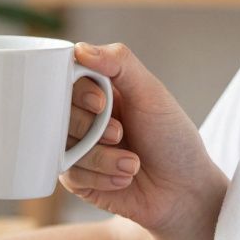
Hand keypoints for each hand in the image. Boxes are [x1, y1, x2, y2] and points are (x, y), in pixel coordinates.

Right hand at [62, 42, 225, 232]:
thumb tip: (79, 49)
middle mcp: (83, 118)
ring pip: (63, 147)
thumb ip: (120, 64)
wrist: (183, 190)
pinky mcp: (75, 179)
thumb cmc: (172, 138)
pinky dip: (101, 178)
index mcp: (97, 92)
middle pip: (56, 115)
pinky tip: (123, 179)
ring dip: (103, 158)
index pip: (65, 81)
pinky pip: (70, 174)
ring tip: (133, 163)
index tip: (100, 104)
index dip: (77, 93)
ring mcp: (75, 149)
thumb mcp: (152, 93)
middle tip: (121, 134)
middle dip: (91, 129)